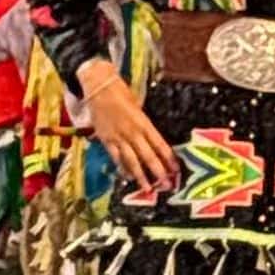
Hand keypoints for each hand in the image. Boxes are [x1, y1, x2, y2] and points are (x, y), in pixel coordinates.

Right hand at [78, 59, 175, 191]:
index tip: (176, 169)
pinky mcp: (106, 139)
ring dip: (141, 176)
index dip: (168, 158)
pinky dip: (122, 168)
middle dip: (158, 172)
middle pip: (148, 156)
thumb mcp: (138, 105)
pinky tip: (128, 177)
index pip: (160, 144)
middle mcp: (132, 132)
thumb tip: (151, 138)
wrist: (98, 86)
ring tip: (148, 188)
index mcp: (143, 122)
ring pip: (132, 161)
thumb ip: (144, 123)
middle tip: (166, 185)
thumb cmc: (120, 92)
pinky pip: (116, 157)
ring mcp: (118, 137)